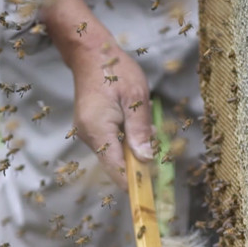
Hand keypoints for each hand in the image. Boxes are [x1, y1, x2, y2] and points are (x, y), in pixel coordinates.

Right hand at [41, 0, 152, 190]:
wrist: (90, 53)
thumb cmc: (114, 69)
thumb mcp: (135, 97)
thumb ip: (140, 130)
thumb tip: (146, 159)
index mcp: (99, 131)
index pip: (118, 170)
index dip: (137, 184)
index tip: (155, 193)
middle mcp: (90, 137)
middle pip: (117, 166)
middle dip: (140, 163)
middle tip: (159, 146)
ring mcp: (88, 134)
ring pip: (116, 155)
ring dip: (135, 150)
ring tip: (148, 127)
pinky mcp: (91, 129)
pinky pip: (112, 144)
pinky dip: (127, 141)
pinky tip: (137, 124)